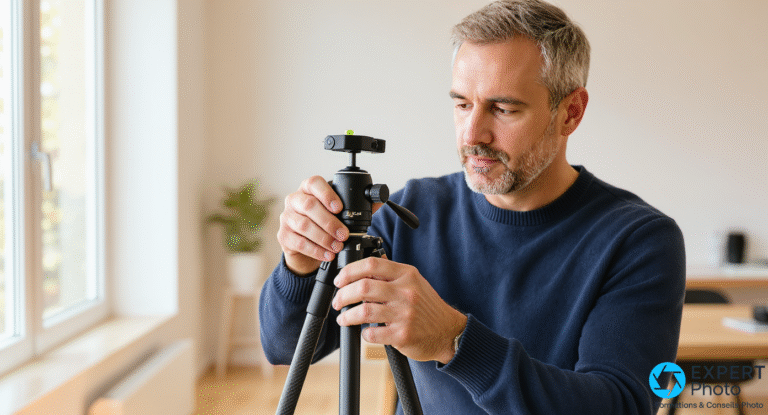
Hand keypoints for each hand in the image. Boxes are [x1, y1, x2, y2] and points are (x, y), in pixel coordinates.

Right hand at [276, 176, 381, 275]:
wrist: (306, 246)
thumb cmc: (324, 224)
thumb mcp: (339, 213)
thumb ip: (357, 206)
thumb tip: (379, 200)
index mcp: (308, 189)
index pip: (314, 183)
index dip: (327, 194)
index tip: (339, 208)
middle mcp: (295, 200)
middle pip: (309, 206)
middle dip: (329, 222)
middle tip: (343, 234)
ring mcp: (287, 218)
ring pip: (303, 225)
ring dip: (323, 238)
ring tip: (337, 246)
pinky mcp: (284, 236)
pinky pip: (299, 242)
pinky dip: (315, 250)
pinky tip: (327, 254)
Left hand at [332, 257, 467, 363]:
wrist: (447, 332)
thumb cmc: (427, 307)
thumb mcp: (414, 282)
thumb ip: (391, 274)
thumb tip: (362, 268)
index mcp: (407, 275)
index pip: (371, 264)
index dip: (349, 271)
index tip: (340, 280)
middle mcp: (406, 292)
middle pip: (363, 287)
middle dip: (343, 295)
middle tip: (338, 301)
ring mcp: (405, 314)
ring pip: (363, 311)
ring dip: (347, 316)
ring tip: (344, 318)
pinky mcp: (403, 335)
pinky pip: (372, 333)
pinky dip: (363, 333)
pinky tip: (364, 332)